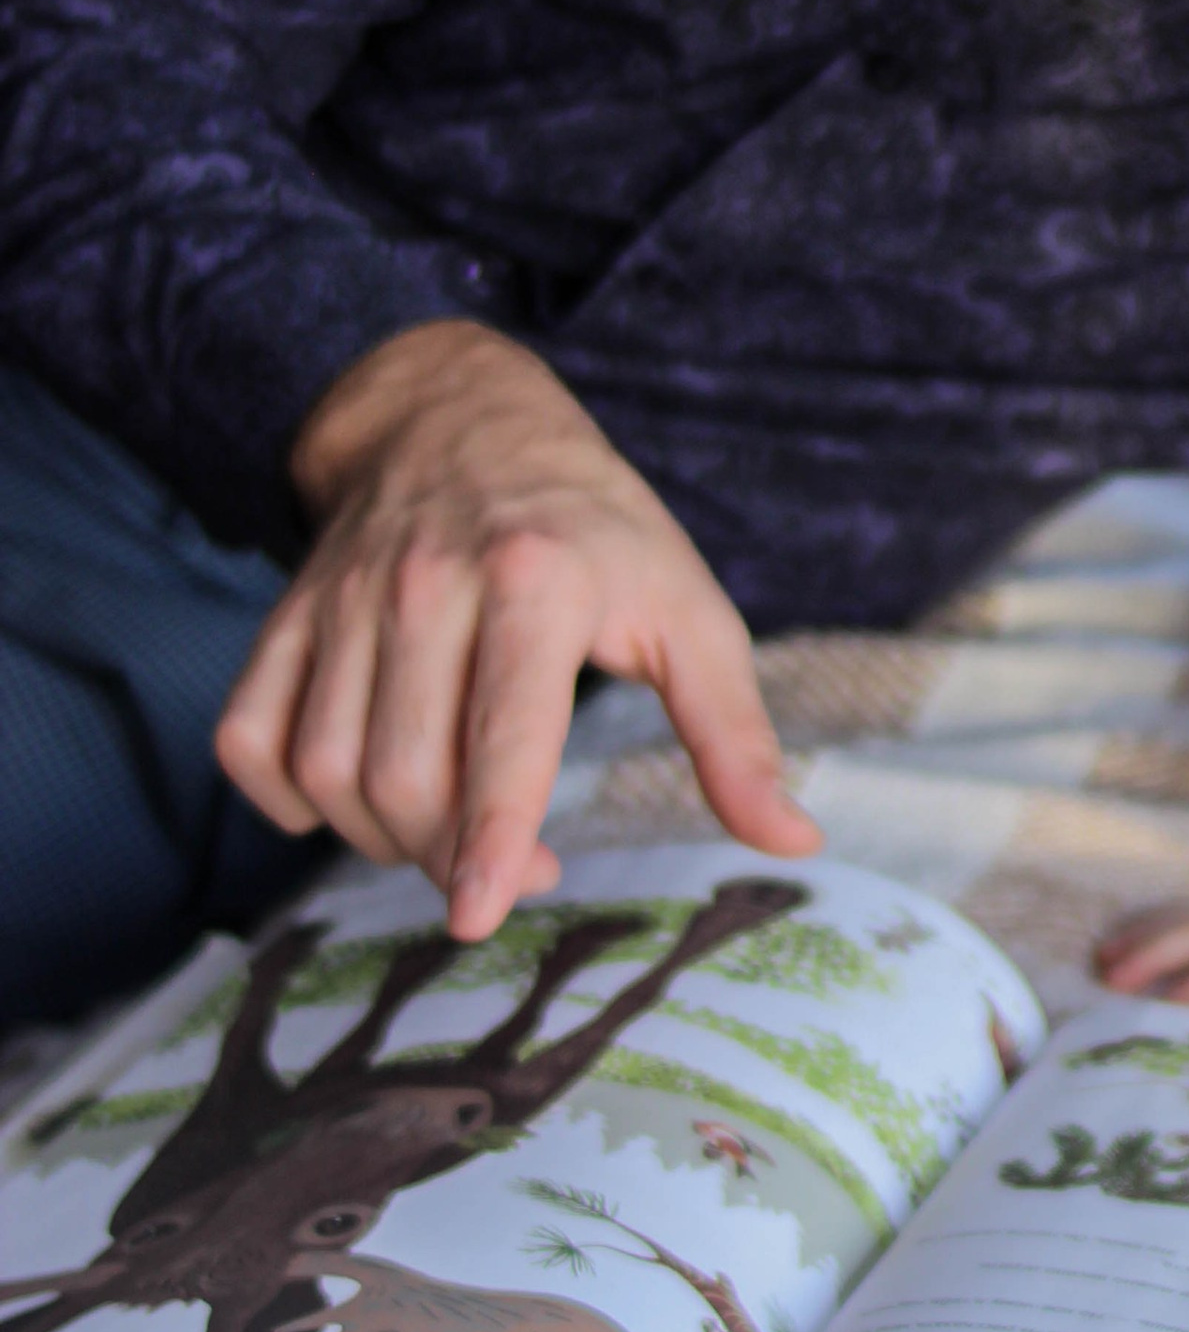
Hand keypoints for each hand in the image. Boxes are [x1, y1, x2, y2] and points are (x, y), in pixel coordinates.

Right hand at [217, 321, 819, 940]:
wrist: (459, 417)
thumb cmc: (595, 529)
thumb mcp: (687, 608)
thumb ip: (735, 733)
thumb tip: (795, 841)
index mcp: (538, 580)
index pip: (503, 730)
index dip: (490, 832)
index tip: (480, 913)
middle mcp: (425, 585)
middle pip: (407, 773)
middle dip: (451, 857)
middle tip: (510, 869)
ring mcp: (343, 599)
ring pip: (327, 768)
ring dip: (379, 839)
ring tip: (447, 836)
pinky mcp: (287, 616)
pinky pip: (251, 739)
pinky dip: (287, 798)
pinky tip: (352, 803)